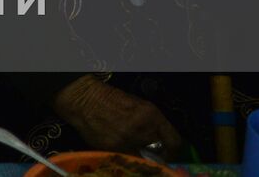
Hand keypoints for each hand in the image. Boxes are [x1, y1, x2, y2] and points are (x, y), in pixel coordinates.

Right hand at [52, 75, 182, 156]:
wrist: (84, 100)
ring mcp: (127, 140)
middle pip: (160, 152)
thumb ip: (152, 124)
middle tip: (150, 152)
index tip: (170, 153)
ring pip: (144, 158)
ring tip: (131, 147)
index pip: (174, 141)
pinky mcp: (113, 149)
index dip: (174, 151)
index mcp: (151, 115)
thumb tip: (162, 142)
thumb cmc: (111, 99)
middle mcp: (142, 129)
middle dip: (156, 152)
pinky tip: (118, 147)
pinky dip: (125, 156)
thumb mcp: (138, 106)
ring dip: (140, 154)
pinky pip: (127, 158)